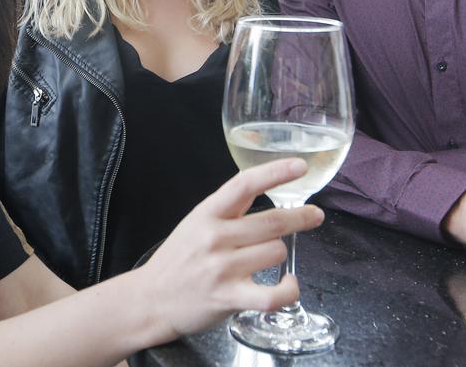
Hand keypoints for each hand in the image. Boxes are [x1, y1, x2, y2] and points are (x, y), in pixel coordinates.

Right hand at [131, 158, 323, 340]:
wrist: (150, 299)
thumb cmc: (178, 259)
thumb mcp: (196, 222)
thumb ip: (228, 209)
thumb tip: (266, 188)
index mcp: (208, 213)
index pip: (245, 184)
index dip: (275, 172)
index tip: (299, 166)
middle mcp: (215, 237)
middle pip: (272, 222)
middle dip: (300, 217)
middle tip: (314, 215)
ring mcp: (222, 269)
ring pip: (276, 252)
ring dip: (280, 254)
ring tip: (269, 259)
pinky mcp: (229, 298)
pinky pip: (272, 295)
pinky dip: (288, 290)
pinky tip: (289, 284)